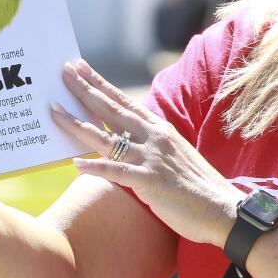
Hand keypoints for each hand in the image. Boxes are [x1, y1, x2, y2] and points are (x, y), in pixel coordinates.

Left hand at [50, 59, 242, 246]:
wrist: (223, 209)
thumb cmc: (198, 187)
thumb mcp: (175, 155)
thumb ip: (152, 144)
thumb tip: (128, 140)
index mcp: (160, 130)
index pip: (124, 102)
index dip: (101, 84)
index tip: (81, 68)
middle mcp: (154, 138)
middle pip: (112, 110)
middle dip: (85, 91)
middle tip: (63, 72)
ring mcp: (151, 158)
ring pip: (107, 138)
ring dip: (77, 125)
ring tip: (54, 112)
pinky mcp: (150, 182)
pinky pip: (117, 172)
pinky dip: (95, 167)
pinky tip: (75, 164)